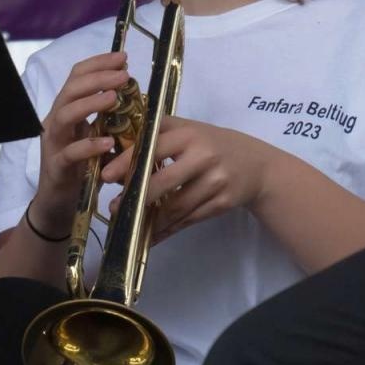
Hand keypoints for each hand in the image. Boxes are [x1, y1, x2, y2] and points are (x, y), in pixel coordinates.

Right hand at [35, 52, 129, 219]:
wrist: (59, 206)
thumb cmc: (82, 170)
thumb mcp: (98, 139)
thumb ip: (110, 120)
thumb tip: (137, 98)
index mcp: (67, 111)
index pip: (76, 77)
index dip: (98, 64)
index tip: (123, 58)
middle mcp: (56, 122)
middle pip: (70, 90)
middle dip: (97, 78)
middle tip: (123, 74)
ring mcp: (53, 144)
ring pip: (64, 115)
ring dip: (90, 103)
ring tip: (114, 98)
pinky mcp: (56, 167)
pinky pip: (69, 153)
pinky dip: (88, 146)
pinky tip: (107, 143)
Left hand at [103, 118, 279, 241]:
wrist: (257, 165)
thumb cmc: (212, 143)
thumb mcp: (189, 129)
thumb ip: (158, 134)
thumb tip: (116, 150)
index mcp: (189, 134)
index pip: (153, 147)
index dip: (128, 162)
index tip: (107, 176)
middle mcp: (203, 157)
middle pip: (163, 182)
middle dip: (136, 197)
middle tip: (115, 207)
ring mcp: (216, 181)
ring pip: (176, 206)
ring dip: (151, 219)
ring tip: (130, 224)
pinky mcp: (223, 202)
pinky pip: (190, 219)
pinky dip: (169, 229)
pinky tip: (152, 235)